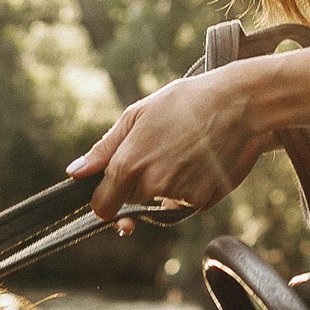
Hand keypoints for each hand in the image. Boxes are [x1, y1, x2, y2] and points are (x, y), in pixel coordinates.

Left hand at [68, 73, 269, 222]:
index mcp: (128, 164)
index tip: (112, 191)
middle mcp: (151, 184)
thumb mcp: (137, 115)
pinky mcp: (201, 199)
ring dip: (166, 183)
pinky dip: (189, 185)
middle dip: (140, 182)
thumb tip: (75, 172)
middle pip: (133, 199)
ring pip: (160, 199)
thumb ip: (104, 148)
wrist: (235, 104)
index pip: (103, 206)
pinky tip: (199, 157)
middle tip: (160, 148)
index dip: (105, 200)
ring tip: (184, 147)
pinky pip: (185, 201)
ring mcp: (177, 194)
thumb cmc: (183, 102)